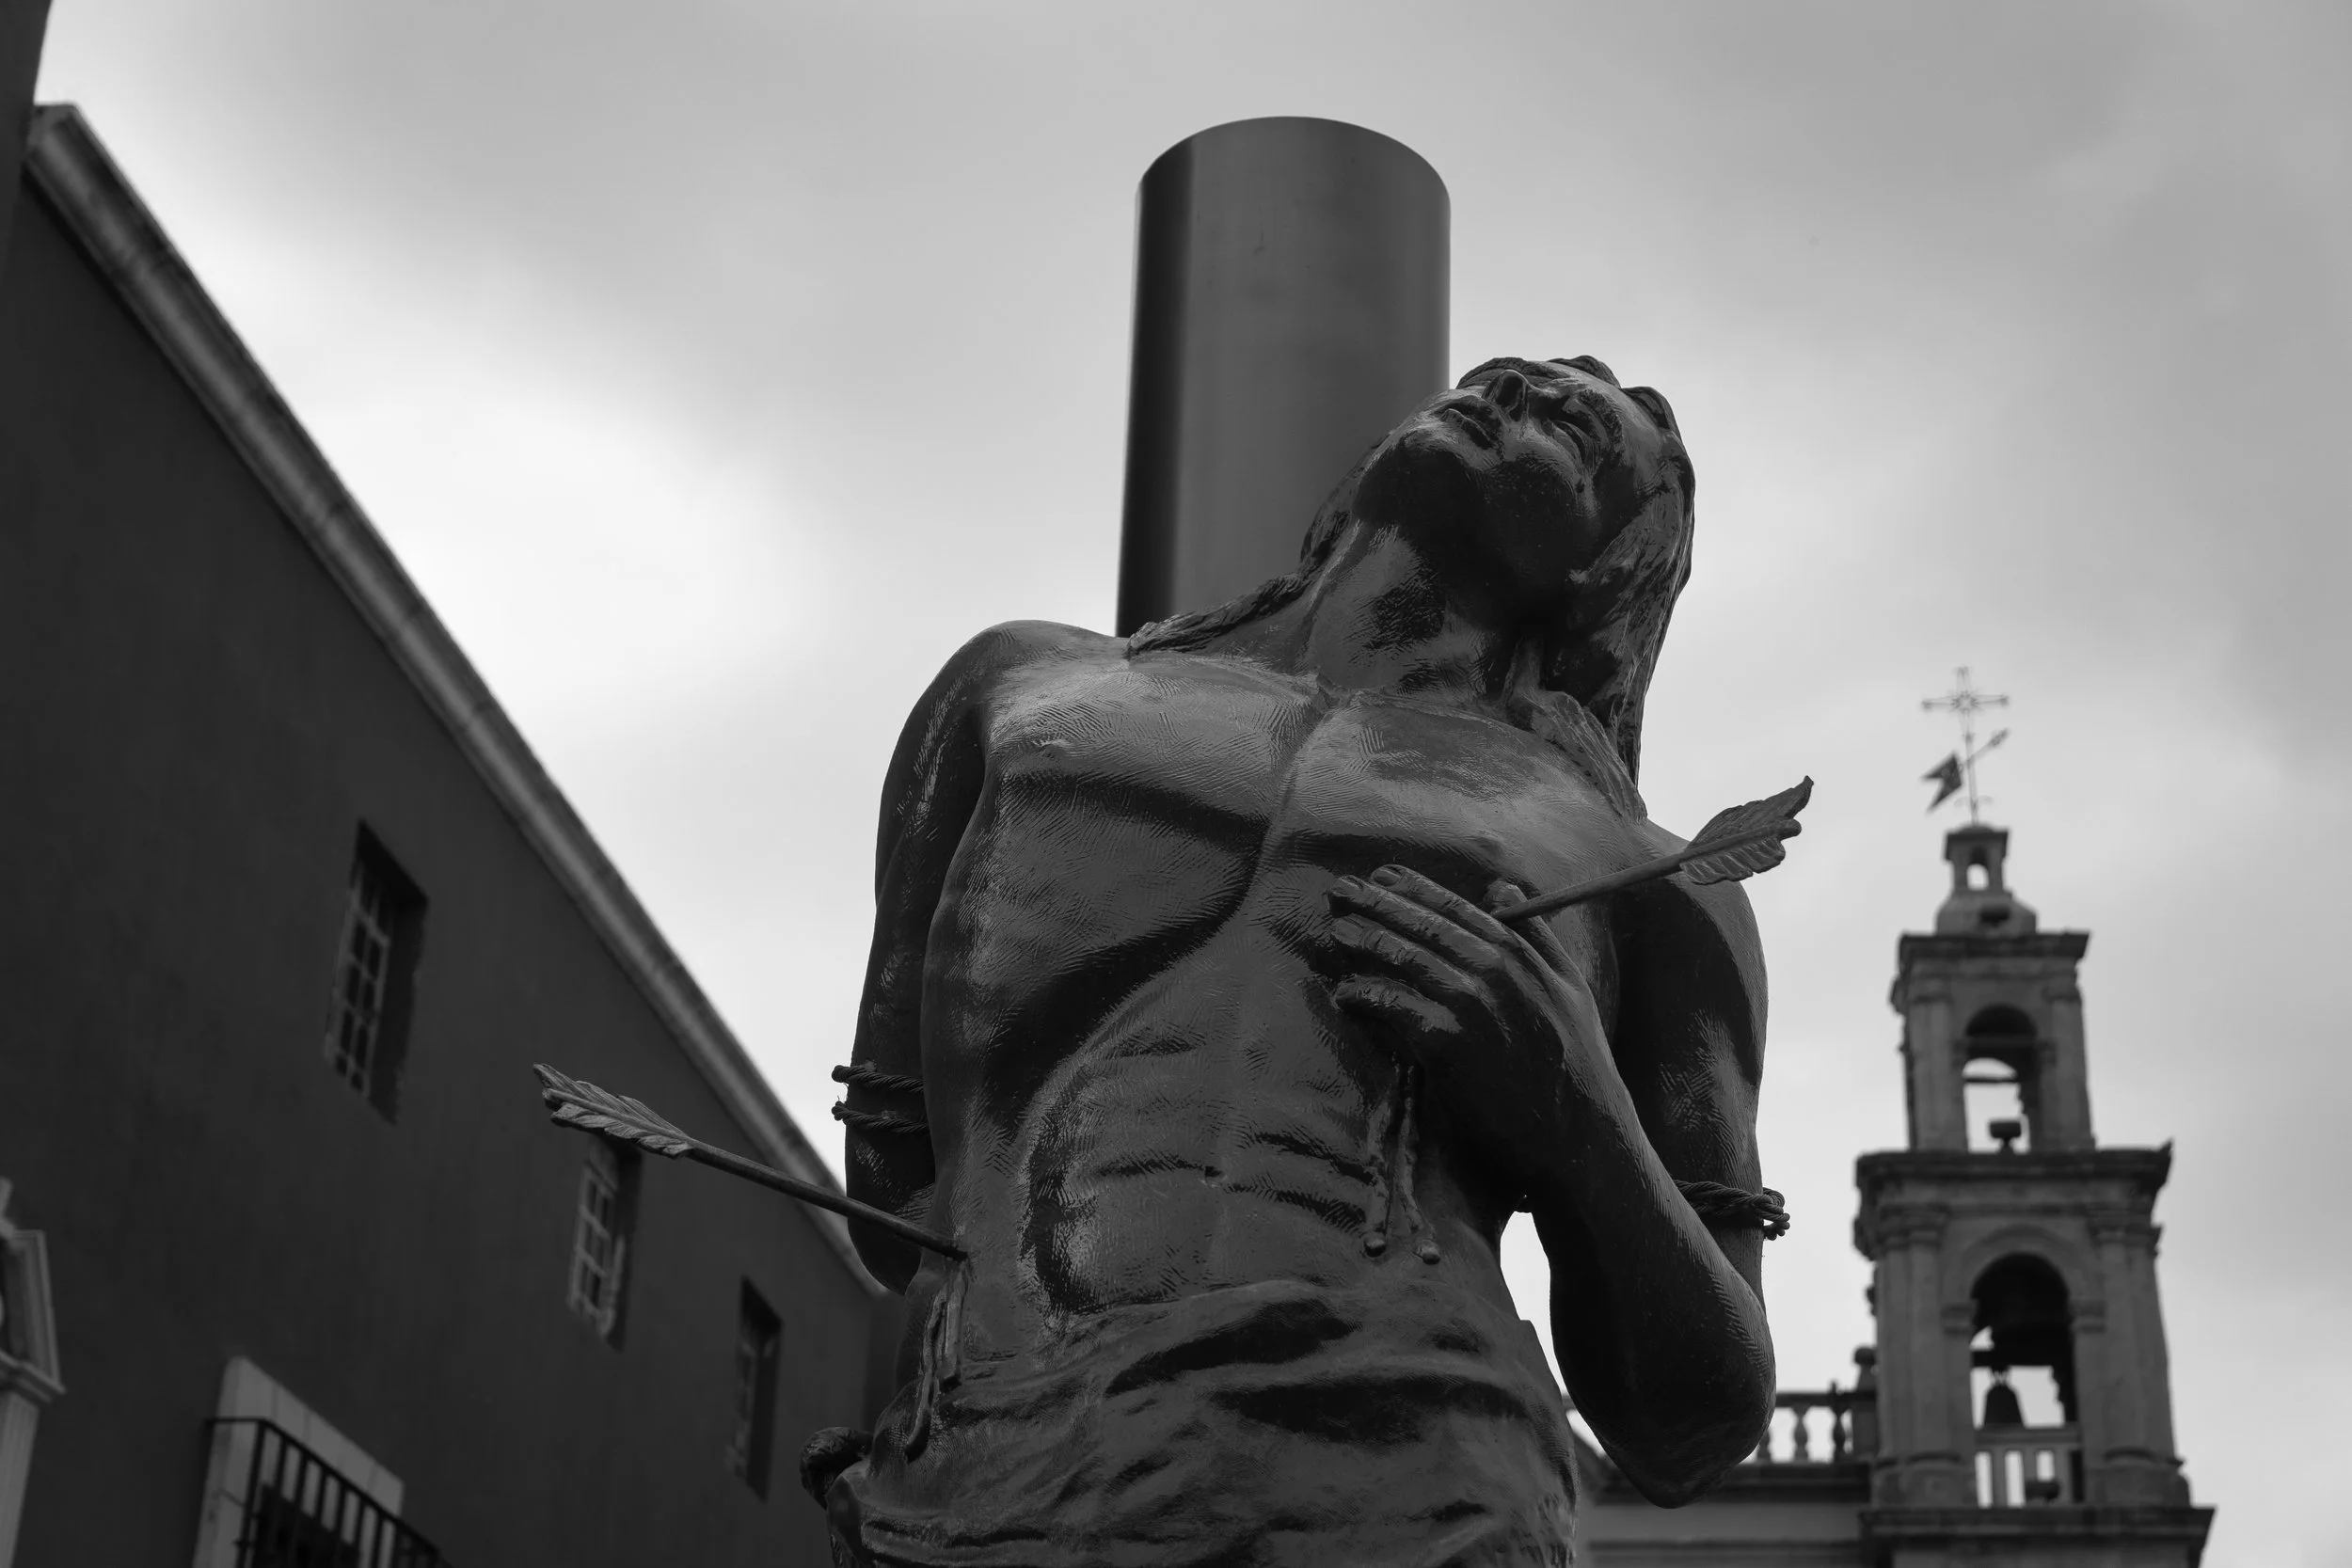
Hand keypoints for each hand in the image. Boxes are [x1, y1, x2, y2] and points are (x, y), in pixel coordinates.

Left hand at [1327, 864, 1612, 1186]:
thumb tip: (1501, 886)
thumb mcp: (1571, 987)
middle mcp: (1495, 969)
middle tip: (1337, 889)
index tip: (1381, 874)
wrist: (1581, 1137)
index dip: (1414, 888)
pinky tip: (1346, 993)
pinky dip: (1366, 995)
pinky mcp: (1448, 1044)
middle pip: (1423, 924)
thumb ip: (1536, 934)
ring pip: (1405, 958)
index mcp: (1521, 953)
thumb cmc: (1577, 1066)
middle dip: (1376, 902)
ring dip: (1365, 940)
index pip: (1457, 907)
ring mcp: (1471, 1004)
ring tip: (1335, 931)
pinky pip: (1394, 1007)